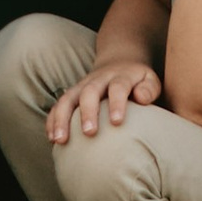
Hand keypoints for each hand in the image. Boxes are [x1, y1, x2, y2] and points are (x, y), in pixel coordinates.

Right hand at [46, 60, 161, 143]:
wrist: (119, 61)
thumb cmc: (137, 80)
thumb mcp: (150, 79)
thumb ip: (149, 89)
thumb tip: (141, 98)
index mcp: (120, 76)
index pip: (118, 86)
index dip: (116, 102)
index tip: (117, 121)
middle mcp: (99, 79)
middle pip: (90, 92)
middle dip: (87, 112)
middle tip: (89, 133)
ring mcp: (82, 85)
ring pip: (68, 98)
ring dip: (62, 118)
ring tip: (60, 140)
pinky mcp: (72, 93)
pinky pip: (58, 105)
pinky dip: (53, 119)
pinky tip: (51, 138)